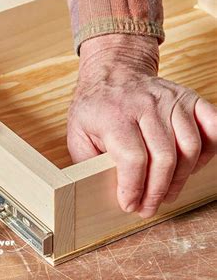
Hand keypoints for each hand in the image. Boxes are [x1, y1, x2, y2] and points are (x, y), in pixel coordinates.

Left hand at [67, 34, 216, 217]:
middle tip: (148, 207)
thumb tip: (102, 188)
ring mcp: (171, 100)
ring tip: (167, 193)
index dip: (134, 188)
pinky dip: (208, 152)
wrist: (114, 72)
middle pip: (164, 158)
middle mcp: (146, 105)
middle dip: (157, 191)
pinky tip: (191, 167)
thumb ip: (87, 160)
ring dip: (181, 179)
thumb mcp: (76, 133)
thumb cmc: (95, 106)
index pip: (133, 159)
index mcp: (114, 115)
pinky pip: (212, 127)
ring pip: (190, 148)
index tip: (129, 204)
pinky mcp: (189, 98)